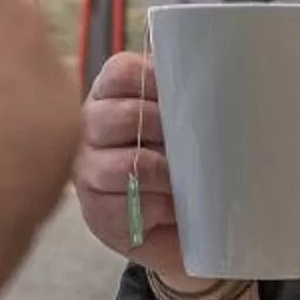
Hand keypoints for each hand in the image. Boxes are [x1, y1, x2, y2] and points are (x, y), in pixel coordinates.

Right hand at [73, 51, 186, 284]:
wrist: (176, 226)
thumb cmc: (178, 163)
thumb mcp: (180, 120)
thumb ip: (183, 96)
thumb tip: (212, 78)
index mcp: (110, 94)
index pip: (122, 72)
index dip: (157, 84)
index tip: (186, 99)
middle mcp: (90, 126)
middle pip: (126, 117)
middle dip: (167, 133)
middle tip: (192, 146)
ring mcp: (87, 170)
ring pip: (128, 165)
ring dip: (166, 174)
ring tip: (184, 180)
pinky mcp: (96, 211)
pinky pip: (130, 204)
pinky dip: (158, 207)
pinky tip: (169, 208)